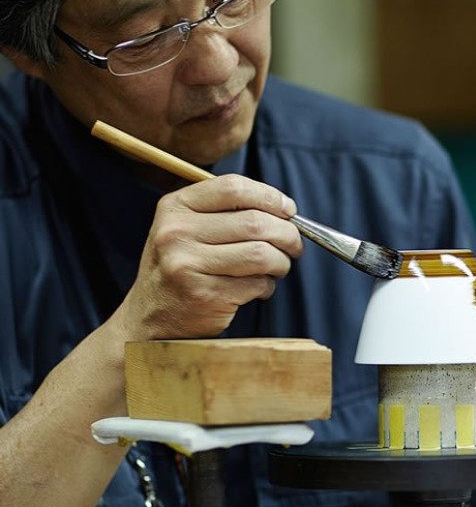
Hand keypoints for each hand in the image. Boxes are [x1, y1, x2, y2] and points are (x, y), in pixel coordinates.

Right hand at [117, 174, 301, 337]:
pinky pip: (256, 284)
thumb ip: (225, 213)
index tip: (289, 210)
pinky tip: (258, 288)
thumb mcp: (185, 229)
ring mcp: (188, 265)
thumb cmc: (178, 268)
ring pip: (261, 254)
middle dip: (287, 234)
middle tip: (295, 245)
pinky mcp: (205, 295)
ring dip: (281, 262)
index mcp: (174, 207)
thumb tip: (284, 211)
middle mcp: (177, 233)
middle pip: (254, 222)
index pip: (234, 188)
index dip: (271, 197)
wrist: (149, 318)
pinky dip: (266, 286)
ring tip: (279, 267)